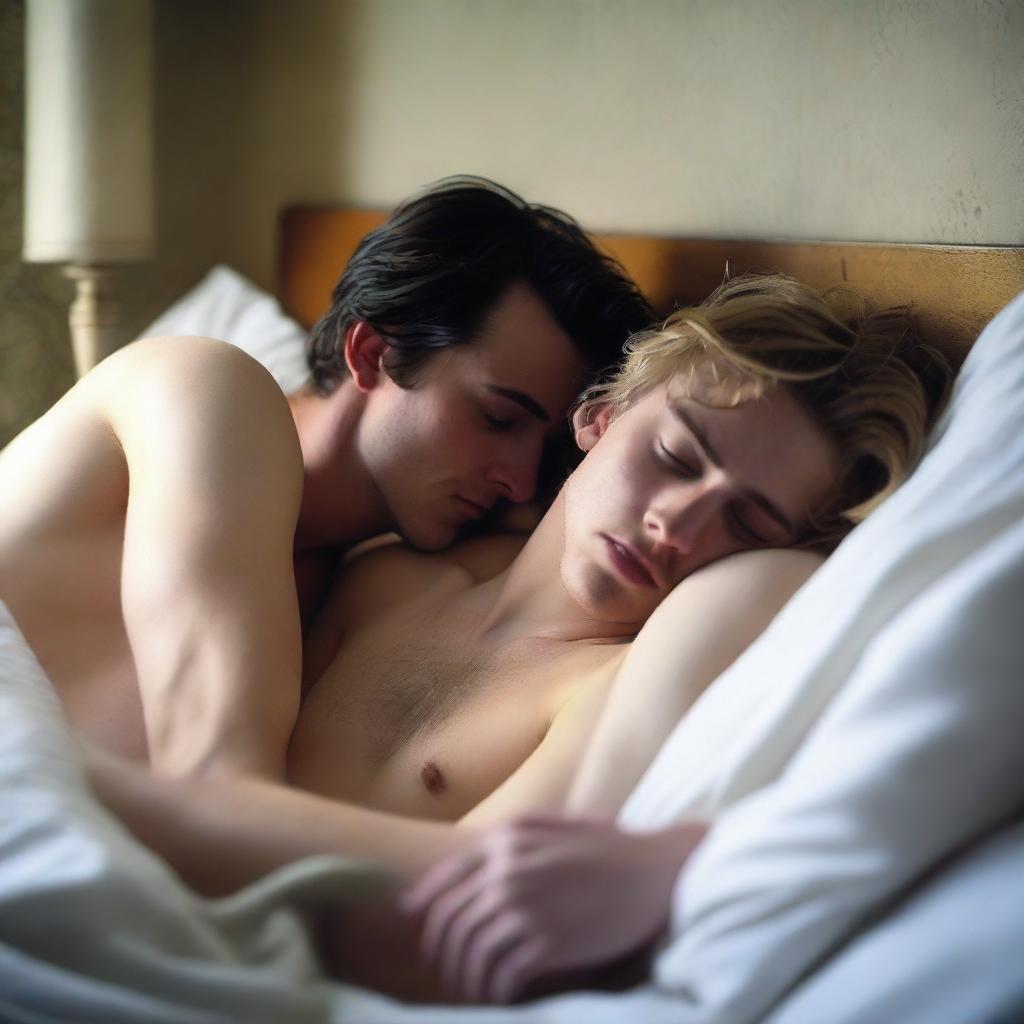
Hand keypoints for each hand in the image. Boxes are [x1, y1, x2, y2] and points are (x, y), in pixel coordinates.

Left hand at [400, 814, 707, 1003]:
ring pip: (471, 951)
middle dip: (442, 950)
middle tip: (447, 968)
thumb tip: (475, 857)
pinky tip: (503, 996)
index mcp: (507, 840)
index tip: (413, 922)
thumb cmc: (610, 850)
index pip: (446, 878)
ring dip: (466, 977)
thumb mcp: (556, 826)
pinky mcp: (546, 943)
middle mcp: (507, 871)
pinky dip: (495, 991)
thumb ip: (514, 839)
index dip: (424, 904)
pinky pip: (502, 974)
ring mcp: (524, 907)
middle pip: (451, 920)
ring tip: (474, 989)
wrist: (655, 872)